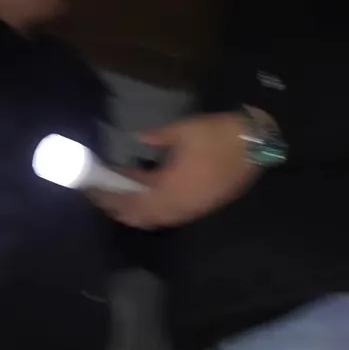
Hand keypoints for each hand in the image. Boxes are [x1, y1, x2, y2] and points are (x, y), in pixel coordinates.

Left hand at [90, 112, 259, 228]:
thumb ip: (158, 137)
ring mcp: (189, 209)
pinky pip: (166, 219)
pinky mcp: (199, 209)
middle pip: (137, 214)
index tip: (93, 182)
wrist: (256, 146)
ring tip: (114, 200)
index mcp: (170, 185)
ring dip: (130, 212)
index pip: (130, 193)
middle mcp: (177, 204)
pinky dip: (148, 214)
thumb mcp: (184, 129)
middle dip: (115, 205)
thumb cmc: (219, 135)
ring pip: (152, 220)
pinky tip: (142, 203)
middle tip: (97, 193)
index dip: (110, 189)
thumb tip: (139, 139)